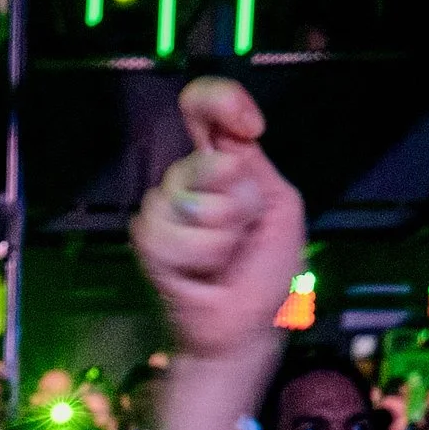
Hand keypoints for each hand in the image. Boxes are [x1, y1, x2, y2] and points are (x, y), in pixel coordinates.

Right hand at [129, 77, 305, 366]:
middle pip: (198, 160)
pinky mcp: (147, 240)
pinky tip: (200, 272)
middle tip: (243, 232)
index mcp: (226, 163)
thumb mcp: (281, 206)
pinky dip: (194, 257)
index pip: (204, 106)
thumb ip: (255, 165)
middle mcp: (191, 180)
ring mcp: (166, 209)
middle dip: (233, 201)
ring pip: (180, 199)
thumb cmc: (266, 275)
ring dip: (216, 237)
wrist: (242, 328)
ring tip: (222, 258)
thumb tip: (227, 136)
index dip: (220, 101)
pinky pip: (163, 233)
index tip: (249, 127)